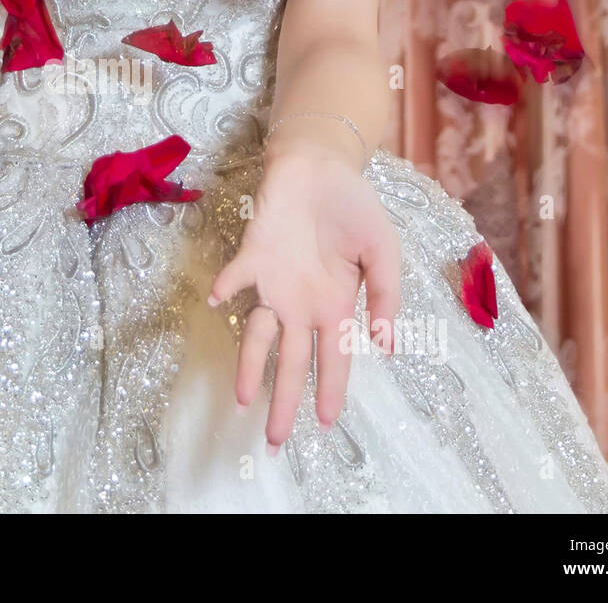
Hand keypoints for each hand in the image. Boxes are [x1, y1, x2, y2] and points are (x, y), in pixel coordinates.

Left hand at [209, 150, 400, 453]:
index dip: (330, 390)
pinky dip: (228, 288)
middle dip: (283, 401)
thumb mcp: (385, 253)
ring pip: (258, 334)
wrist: (323, 167)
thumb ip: (387, 297)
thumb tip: (386, 346)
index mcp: (335, 306)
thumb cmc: (354, 210)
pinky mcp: (253, 255)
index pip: (332, 359)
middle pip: (290, 361)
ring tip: (241, 399)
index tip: (326, 423)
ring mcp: (274, 283)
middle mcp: (301, 304)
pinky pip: (237, 276)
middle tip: (273, 441)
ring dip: (249, 365)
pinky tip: (220, 302)